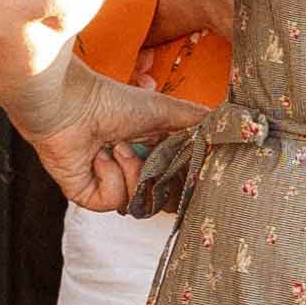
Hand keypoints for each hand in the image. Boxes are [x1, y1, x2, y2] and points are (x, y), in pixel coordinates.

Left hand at [14, 59, 203, 214]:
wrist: (70, 102)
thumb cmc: (112, 100)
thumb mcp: (167, 110)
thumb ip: (198, 121)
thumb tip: (235, 126)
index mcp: (149, 156)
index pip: (175, 183)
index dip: (184, 179)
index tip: (193, 167)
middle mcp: (130, 173)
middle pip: (161, 200)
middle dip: (160, 176)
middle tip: (154, 154)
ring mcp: (109, 186)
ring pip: (139, 204)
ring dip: (133, 171)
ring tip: (118, 145)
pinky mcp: (87, 196)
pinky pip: (113, 203)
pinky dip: (111, 177)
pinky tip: (99, 155)